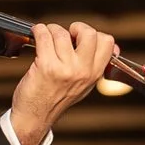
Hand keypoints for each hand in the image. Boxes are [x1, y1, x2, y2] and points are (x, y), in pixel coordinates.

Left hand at [7, 21, 117, 144]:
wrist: (35, 116)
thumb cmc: (55, 99)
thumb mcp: (83, 85)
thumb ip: (94, 65)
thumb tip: (110, 43)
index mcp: (95, 74)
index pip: (107, 42)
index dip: (93, 34)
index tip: (80, 38)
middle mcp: (83, 71)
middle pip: (89, 33)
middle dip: (76, 27)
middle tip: (66, 34)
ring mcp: (65, 69)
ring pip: (62, 33)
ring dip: (51, 30)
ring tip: (46, 38)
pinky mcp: (46, 66)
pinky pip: (44, 36)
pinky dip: (38, 31)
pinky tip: (37, 35)